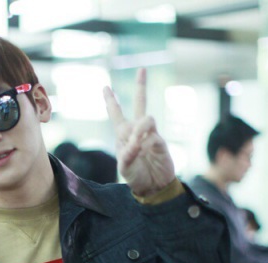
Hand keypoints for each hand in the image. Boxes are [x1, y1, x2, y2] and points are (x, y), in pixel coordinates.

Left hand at [103, 68, 175, 196]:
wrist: (153, 187)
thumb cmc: (136, 176)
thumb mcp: (124, 168)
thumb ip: (127, 156)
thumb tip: (136, 142)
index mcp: (124, 134)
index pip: (116, 113)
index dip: (111, 100)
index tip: (106, 86)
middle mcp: (137, 130)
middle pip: (140, 103)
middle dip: (141, 86)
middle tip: (142, 69)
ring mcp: (151, 135)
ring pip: (146, 119)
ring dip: (139, 130)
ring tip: (137, 145)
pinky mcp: (161, 143)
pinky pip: (154, 137)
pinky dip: (148, 143)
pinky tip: (144, 150)